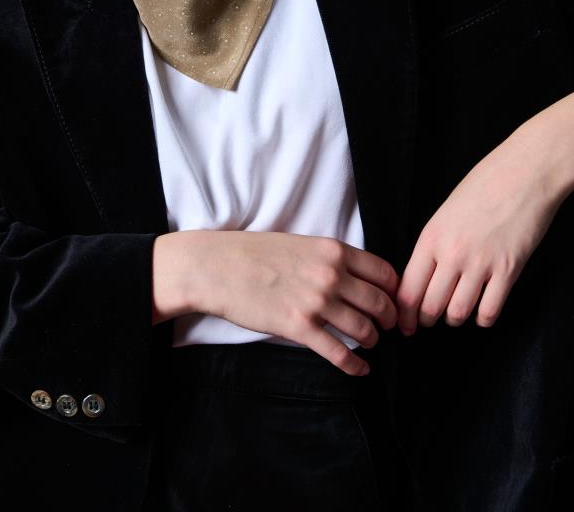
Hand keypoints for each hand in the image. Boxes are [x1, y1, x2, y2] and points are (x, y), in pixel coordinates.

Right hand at [193, 230, 398, 375]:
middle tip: (388, 326)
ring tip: (370, 342)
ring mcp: (316, 302)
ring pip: (363, 328)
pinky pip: (338, 352)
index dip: (394, 289)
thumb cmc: (255, 253)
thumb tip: (354, 276)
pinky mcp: (299, 327)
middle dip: (389, 318)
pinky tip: (360, 370)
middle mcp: (330, 275)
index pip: (383, 271)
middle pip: (379, 302)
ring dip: (372, 340)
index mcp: (333, 250)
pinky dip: (355, 365)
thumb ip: (329, 258)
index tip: (394, 300)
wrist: (218, 267)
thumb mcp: (300, 243)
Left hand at [395, 114, 566, 334]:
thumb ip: (432, 245)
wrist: (522, 174)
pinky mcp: (508, 270)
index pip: (408, 288)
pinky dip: (483, 318)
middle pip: (430, 306)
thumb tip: (422, 278)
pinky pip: (490, 311)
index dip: (404, 313)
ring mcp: (481, 264)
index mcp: (431, 237)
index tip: (404, 323)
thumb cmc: (482, 186)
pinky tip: (482, 311)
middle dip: (425, 320)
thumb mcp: (444, 214)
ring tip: (454, 315)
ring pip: (458, 313)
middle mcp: (452, 254)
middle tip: (425, 323)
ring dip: (454, 319)